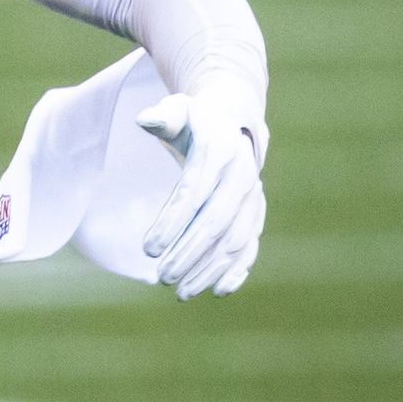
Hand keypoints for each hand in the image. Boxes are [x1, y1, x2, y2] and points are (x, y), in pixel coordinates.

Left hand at [135, 90, 265, 298]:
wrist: (235, 120)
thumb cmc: (194, 119)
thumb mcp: (179, 109)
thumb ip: (163, 116)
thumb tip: (146, 120)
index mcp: (220, 150)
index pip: (194, 191)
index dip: (172, 221)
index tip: (147, 249)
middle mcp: (243, 176)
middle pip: (217, 222)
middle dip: (189, 253)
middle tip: (161, 277)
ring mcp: (253, 198)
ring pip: (236, 240)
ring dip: (209, 268)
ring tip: (180, 292)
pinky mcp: (256, 213)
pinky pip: (251, 246)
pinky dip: (238, 270)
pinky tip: (218, 291)